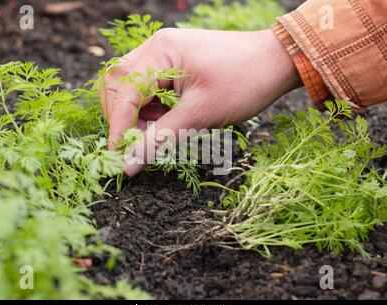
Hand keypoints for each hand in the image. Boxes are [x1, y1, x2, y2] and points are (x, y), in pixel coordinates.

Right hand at [100, 28, 301, 175]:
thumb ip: (160, 139)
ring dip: (138, 116)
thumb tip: (128, 166)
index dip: (118, 128)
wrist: (277, 61)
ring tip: (160, 134)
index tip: (119, 158)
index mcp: (161, 51)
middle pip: (118, 86)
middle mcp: (156, 48)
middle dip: (123, 119)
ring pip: (131, 89)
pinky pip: (149, 90)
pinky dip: (152, 111)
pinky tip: (169, 123)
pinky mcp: (172, 65)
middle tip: (140, 145)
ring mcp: (163, 54)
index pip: (124, 93)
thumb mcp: (201, 114)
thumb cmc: (245, 82)